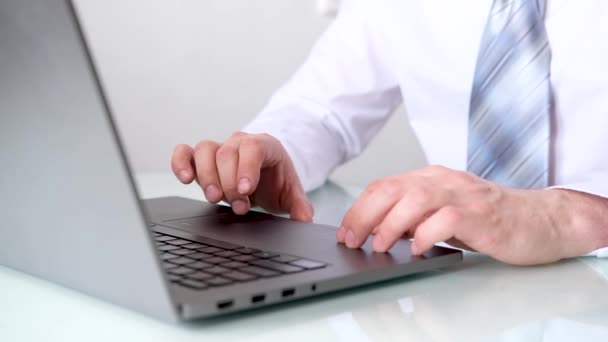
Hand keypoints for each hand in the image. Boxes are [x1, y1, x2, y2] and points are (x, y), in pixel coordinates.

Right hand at [171, 132, 312, 221]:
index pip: (253, 148)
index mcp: (265, 146)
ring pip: (205, 150)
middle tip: (240, 207)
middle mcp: (239, 143)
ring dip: (207, 176)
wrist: (266, 176)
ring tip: (215, 198)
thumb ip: (299, 206)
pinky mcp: (202, 159)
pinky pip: (186, 153)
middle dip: (230, 183)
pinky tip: (186, 179)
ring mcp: (219, 149)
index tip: (246, 190)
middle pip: (226, 153)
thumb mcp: (291, 193)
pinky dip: (181, 163)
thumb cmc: (276, 181)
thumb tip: (305, 220)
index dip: (246, 168)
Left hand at [336, 165, 593, 264]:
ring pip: (415, 198)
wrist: (539, 219)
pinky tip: (416, 249)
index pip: (383, 185)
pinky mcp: (482, 214)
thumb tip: (374, 232)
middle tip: (352, 240)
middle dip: (364, 215)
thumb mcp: (442, 213)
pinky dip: (426, 233)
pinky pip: (447, 218)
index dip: (358, 209)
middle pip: (392, 189)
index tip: (345, 232)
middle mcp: (444, 181)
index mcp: (430, 178)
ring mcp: (463, 195)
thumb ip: (413, 216)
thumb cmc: (488, 219)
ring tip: (379, 245)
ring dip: (390, 223)